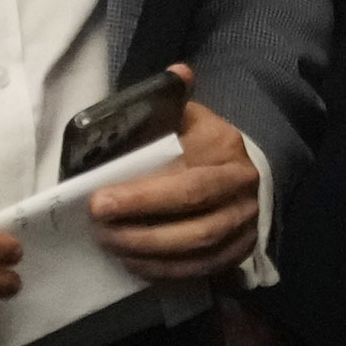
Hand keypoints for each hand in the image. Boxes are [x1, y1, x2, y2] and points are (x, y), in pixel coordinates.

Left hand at [86, 66, 260, 283]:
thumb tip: (178, 73)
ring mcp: (244, 227)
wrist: (246, 172)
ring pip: (198, 252)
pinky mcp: (239, 253)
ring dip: (149, 254)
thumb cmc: (204, 142)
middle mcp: (242, 193)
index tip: (98, 201)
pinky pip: (202, 270)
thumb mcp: (192, 114)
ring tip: (110, 245)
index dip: (142, 198)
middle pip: (194, 225)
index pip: (187, 183)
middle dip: (141, 232)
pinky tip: (134, 264)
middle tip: (99, 229)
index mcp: (227, 153)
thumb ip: (174, 99)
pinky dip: (166, 272)